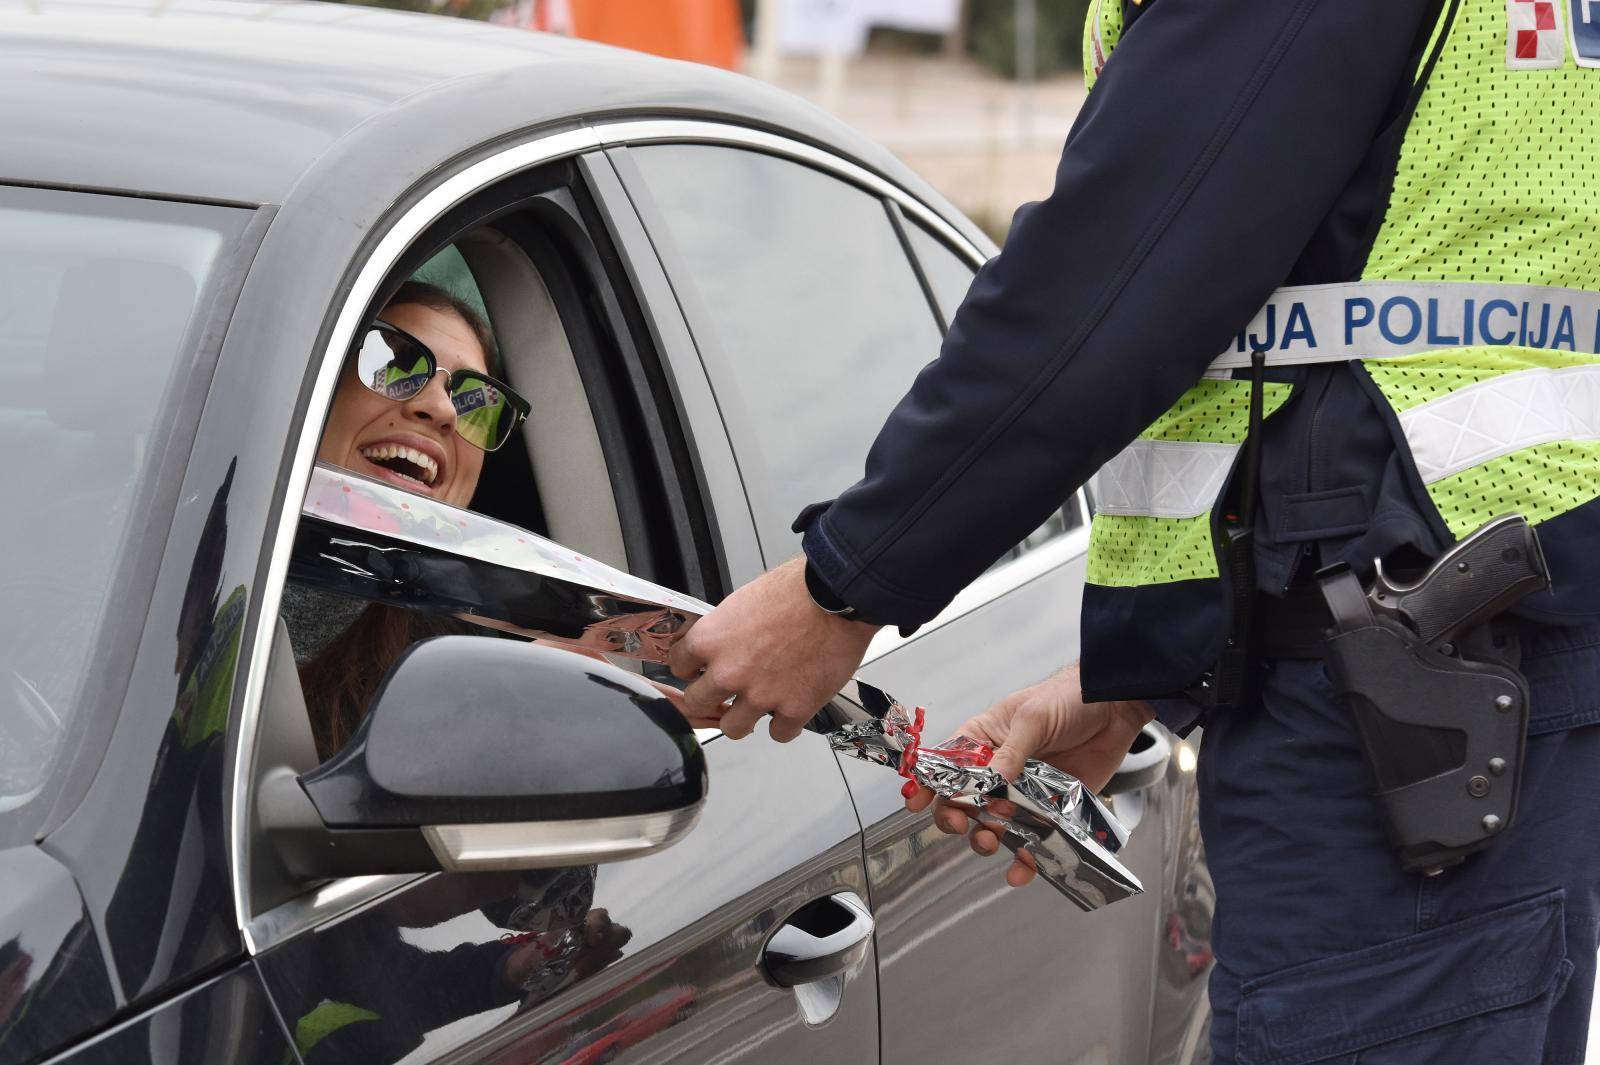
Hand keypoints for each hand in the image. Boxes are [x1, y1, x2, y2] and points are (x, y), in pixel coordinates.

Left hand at [667, 557, 879, 741]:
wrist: (836, 598)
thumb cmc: (796, 589)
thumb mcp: (745, 600)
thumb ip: (728, 629)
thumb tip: (726, 641)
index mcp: (711, 640)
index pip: (679, 665)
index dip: (690, 668)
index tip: (698, 670)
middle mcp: (730, 672)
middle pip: (697, 703)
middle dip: (710, 697)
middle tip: (724, 693)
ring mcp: (761, 695)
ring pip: (732, 729)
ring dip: (743, 719)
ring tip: (756, 707)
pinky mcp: (794, 709)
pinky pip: (779, 734)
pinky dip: (785, 726)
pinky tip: (790, 712)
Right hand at [904, 663, 1151, 886]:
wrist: (1115, 709)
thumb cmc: (1068, 699)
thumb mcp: (1033, 718)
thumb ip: (1011, 752)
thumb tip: (990, 781)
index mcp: (983, 740)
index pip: (947, 764)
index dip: (929, 783)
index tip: (917, 802)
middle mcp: (998, 770)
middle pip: (963, 802)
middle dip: (954, 817)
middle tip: (959, 824)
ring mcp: (1022, 794)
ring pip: (992, 826)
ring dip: (985, 839)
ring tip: (990, 841)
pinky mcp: (1049, 812)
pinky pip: (1032, 842)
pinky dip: (1024, 861)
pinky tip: (1020, 872)